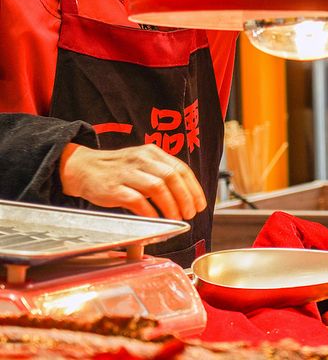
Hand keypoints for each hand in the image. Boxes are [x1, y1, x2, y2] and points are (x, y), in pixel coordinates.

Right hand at [60, 144, 205, 220]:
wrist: (82, 168)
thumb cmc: (117, 170)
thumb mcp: (142, 164)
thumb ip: (162, 174)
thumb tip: (187, 196)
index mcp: (152, 153)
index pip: (181, 169)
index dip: (194, 188)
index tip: (201, 204)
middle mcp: (141, 160)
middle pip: (172, 177)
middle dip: (185, 198)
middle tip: (190, 213)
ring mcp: (126, 173)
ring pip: (157, 187)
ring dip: (171, 205)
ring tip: (176, 217)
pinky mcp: (113, 188)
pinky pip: (137, 200)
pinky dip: (150, 211)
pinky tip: (156, 219)